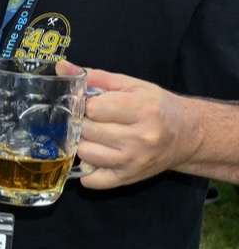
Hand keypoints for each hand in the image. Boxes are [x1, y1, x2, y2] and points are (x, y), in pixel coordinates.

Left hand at [61, 61, 197, 188]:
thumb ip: (95, 77)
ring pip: (85, 153)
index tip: (96, 105)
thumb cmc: (157, 107)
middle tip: (97, 121)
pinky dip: (87, 170)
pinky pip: (91, 180)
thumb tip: (62, 67)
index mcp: (143, 109)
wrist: (187, 135)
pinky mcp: (127, 178)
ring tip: (99, 137)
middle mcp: (140, 137)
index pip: (94, 108)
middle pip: (87, 130)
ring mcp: (133, 161)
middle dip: (85, 123)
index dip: (89, 106)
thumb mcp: (132, 85)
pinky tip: (98, 157)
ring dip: (85, 144)